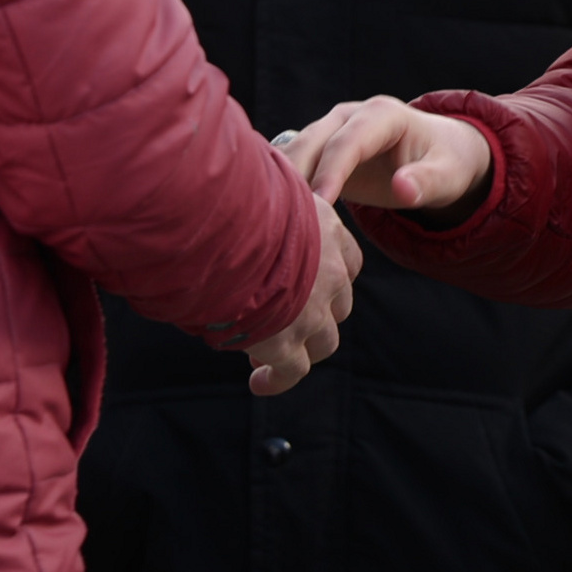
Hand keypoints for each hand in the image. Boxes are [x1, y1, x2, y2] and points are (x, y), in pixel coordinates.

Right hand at [238, 189, 362, 395]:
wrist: (224, 231)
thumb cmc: (233, 199)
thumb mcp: (265, 188)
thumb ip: (270, 201)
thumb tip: (248, 190)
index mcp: (327, 233)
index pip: (347, 262)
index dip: (328, 276)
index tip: (306, 283)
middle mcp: (330, 274)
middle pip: (338, 305)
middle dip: (313, 314)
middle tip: (279, 320)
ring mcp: (313, 312)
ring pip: (323, 342)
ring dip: (300, 349)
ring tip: (265, 354)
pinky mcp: (287, 343)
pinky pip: (292, 371)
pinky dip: (277, 379)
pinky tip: (259, 383)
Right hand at [285, 95, 493, 218]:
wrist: (440, 153)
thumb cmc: (446, 164)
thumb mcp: (448, 176)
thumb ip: (426, 182)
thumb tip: (402, 189)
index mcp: (382, 115)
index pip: (348, 142)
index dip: (331, 171)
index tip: (319, 204)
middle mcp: (349, 115)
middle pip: (311, 142)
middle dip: (295, 175)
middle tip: (282, 216)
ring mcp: (330, 129)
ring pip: (295, 151)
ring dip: (282, 181)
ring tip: (273, 218)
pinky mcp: (319, 149)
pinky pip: (293, 165)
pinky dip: (283, 185)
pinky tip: (275, 214)